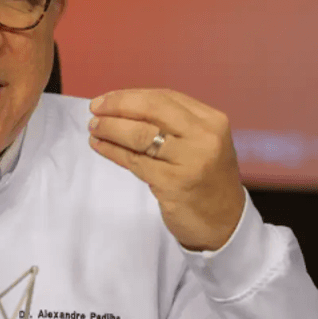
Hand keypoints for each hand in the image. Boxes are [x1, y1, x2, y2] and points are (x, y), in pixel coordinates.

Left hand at [87, 89, 244, 251]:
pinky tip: (100, 146)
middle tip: (94, 110)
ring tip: (93, 128)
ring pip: (140, 134)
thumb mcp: (198, 142)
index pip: (164, 97)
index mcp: (211, 120)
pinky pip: (134, 161)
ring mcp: (190, 161)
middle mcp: (204, 137)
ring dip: (110, 128)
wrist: (224, 222)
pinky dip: (112, 151)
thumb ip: (170, 122)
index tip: (106, 99)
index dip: (129, 96)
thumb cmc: (204, 177)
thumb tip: (120, 105)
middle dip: (117, 106)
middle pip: (151, 109)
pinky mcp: (174, 183)